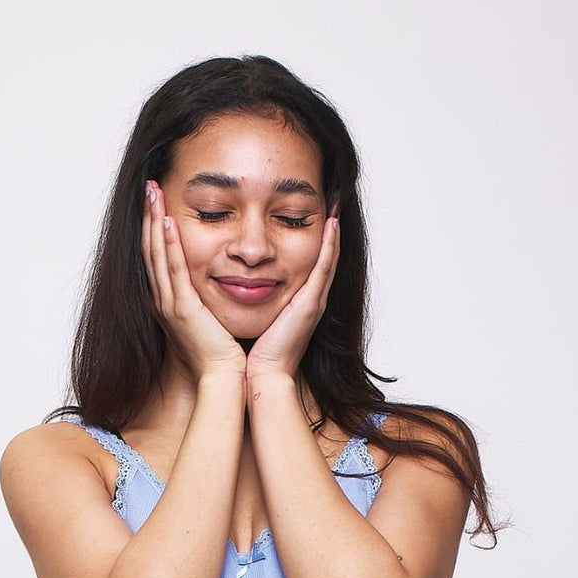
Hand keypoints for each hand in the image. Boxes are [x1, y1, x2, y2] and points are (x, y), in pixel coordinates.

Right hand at [141, 180, 246, 379]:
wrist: (223, 377)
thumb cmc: (223, 353)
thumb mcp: (210, 318)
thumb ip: (206, 297)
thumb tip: (214, 280)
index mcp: (169, 302)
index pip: (157, 256)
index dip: (153, 226)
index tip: (155, 200)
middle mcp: (162, 300)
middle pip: (150, 249)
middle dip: (148, 215)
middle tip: (149, 185)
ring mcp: (169, 304)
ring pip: (156, 253)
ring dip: (152, 220)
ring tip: (152, 191)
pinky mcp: (182, 309)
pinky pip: (173, 269)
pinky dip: (167, 244)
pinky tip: (165, 221)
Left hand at [244, 216, 339, 380]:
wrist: (263, 377)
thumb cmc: (256, 356)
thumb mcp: (258, 321)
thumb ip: (256, 304)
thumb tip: (239, 287)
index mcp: (298, 303)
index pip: (311, 265)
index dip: (317, 241)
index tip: (318, 216)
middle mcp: (311, 300)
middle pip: (325, 257)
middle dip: (330, 231)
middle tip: (336, 201)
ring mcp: (314, 301)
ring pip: (329, 258)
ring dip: (334, 231)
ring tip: (337, 203)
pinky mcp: (310, 305)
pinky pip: (323, 268)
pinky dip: (330, 246)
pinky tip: (332, 224)